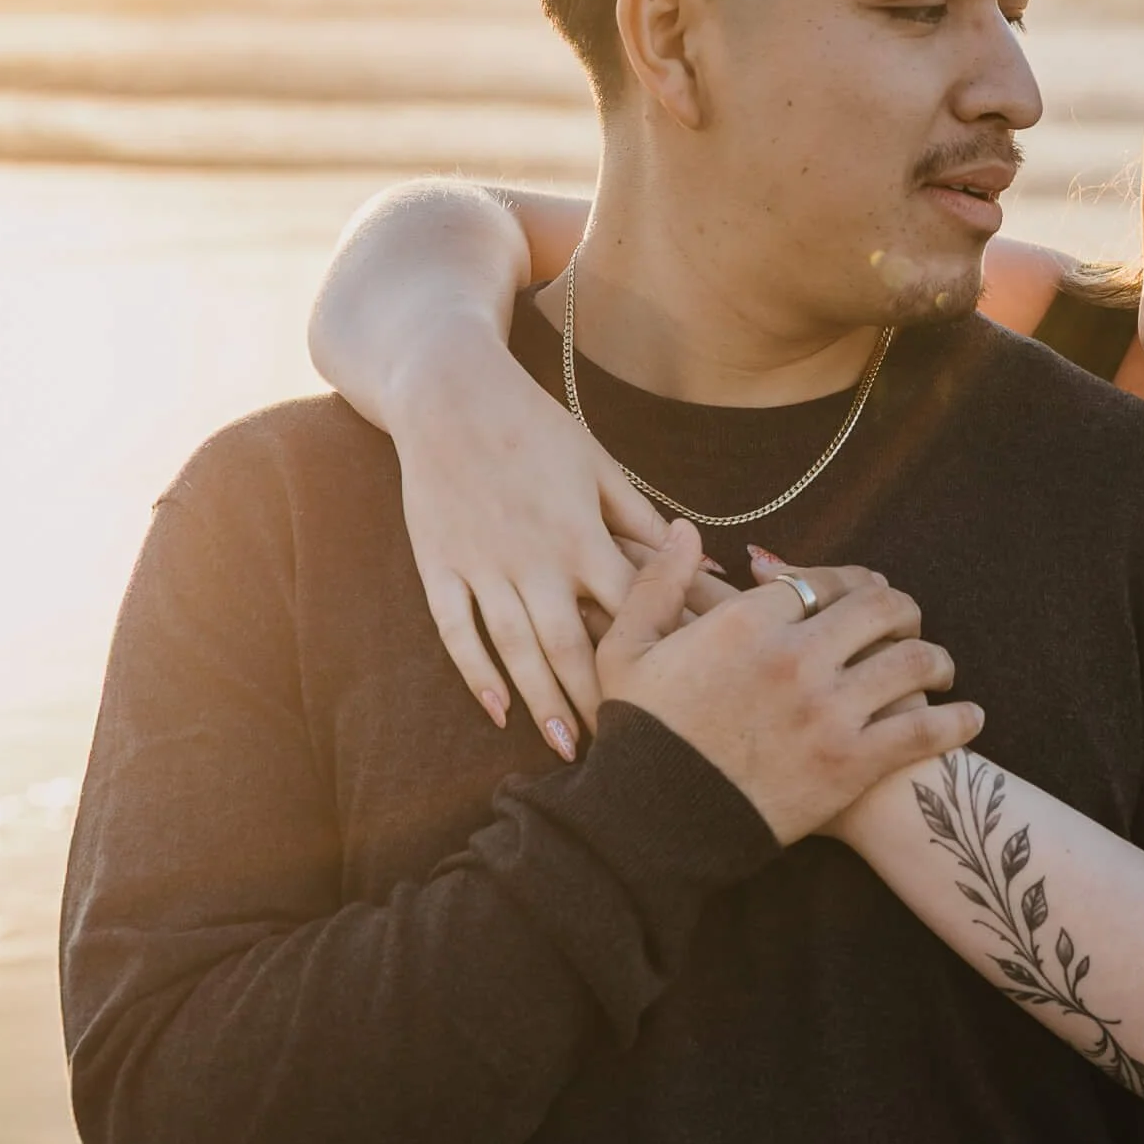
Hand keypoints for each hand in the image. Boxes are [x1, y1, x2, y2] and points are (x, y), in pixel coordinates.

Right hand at [387, 320, 671, 758]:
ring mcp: (480, 564)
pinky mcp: (438, 564)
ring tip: (565, 748)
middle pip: (570, 645)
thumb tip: (705, 559)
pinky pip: (456, 629)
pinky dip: (475, 672)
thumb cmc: (537, 427)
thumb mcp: (599, 467)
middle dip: (596, 701)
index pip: (629, 610)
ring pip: (514, 648)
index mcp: (580, 534)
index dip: (657, 655)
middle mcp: (532, 557)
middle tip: (622, 751)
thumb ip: (642, 521)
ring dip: (541, 701)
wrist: (449, 392)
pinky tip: (496, 709)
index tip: (685, 697)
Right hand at [593, 527, 985, 843]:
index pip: (823, 580)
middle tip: (909, 624)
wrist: (650, 830)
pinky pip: (924, 730)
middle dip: (903, 611)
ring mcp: (828, 711)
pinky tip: (968, 717)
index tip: (862, 591)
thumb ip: (659, 583)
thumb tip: (687, 530)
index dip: (849, 582)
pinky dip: (956, 720)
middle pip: (880, 608)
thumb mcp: (628, 650)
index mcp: (747, 624)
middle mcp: (796, 657)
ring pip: (912, 662)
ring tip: (942, 671)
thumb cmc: (638, 738)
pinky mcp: (851, 763)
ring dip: (937, 660)